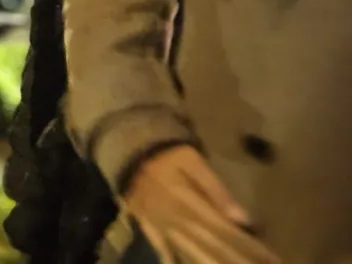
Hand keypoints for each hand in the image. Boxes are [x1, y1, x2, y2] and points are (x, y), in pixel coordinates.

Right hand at [123, 144, 280, 263]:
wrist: (127, 147)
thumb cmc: (167, 152)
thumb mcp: (194, 161)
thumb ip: (216, 190)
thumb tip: (244, 220)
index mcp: (192, 205)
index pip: (228, 233)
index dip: (251, 249)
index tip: (274, 260)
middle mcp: (178, 221)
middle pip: (212, 248)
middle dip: (236, 261)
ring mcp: (162, 226)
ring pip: (191, 252)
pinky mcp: (148, 226)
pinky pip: (162, 249)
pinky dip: (171, 260)